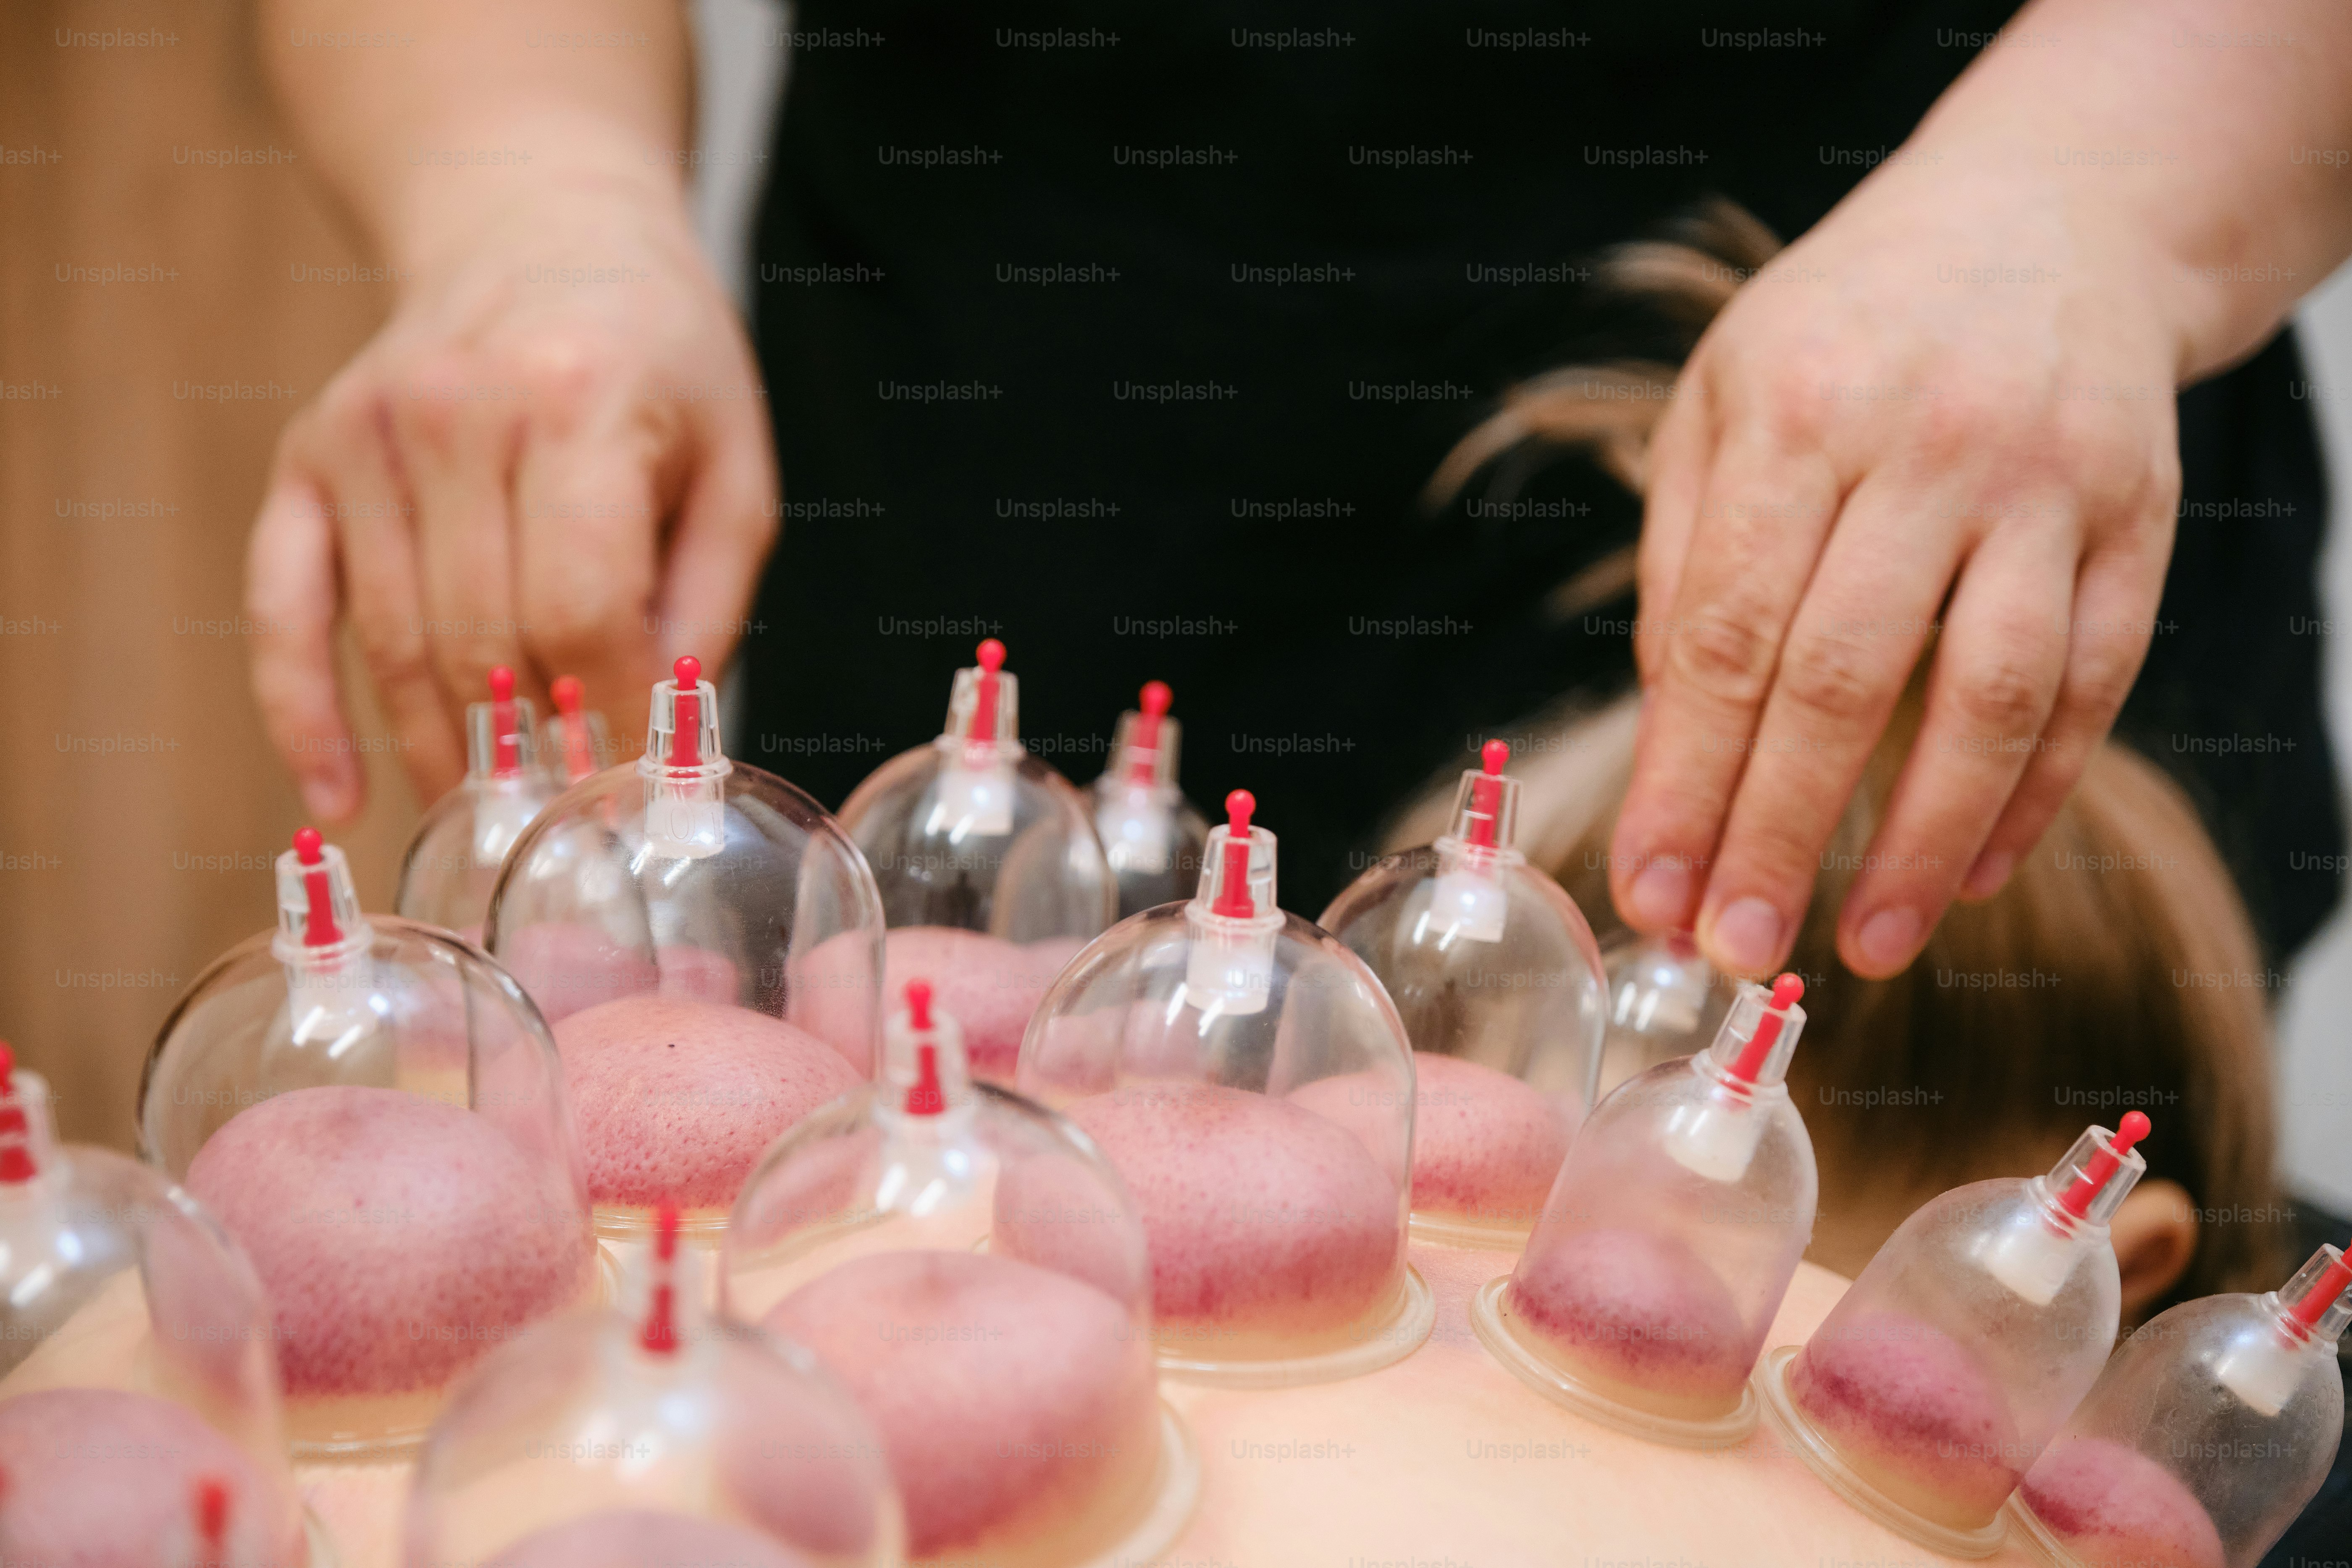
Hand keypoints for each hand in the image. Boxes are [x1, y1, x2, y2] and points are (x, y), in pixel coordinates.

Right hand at [246, 175, 775, 818]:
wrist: (540, 230)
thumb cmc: (660, 362)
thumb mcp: (731, 468)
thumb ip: (705, 605)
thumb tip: (664, 741)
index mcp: (577, 405)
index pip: (579, 612)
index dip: (608, 715)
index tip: (630, 783)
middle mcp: (454, 412)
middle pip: (482, 639)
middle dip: (528, 746)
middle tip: (563, 821)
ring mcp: (364, 435)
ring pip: (394, 642)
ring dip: (437, 748)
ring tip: (484, 821)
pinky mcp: (306, 458)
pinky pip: (285, 607)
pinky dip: (302, 713)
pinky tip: (336, 795)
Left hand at [1608, 155, 2182, 978]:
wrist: (2044, 216)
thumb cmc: (1845, 330)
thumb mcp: (1720, 400)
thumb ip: (1686, 563)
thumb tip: (1670, 739)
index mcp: (1794, 413)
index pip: (1724, 637)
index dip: (1685, 781)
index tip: (1649, 890)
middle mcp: (1926, 446)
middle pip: (1844, 681)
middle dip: (1780, 834)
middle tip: (1734, 950)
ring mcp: (2049, 485)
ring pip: (1990, 699)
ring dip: (1922, 842)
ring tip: (1869, 947)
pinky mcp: (2140, 520)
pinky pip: (2092, 684)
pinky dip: (2033, 795)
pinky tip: (1970, 874)